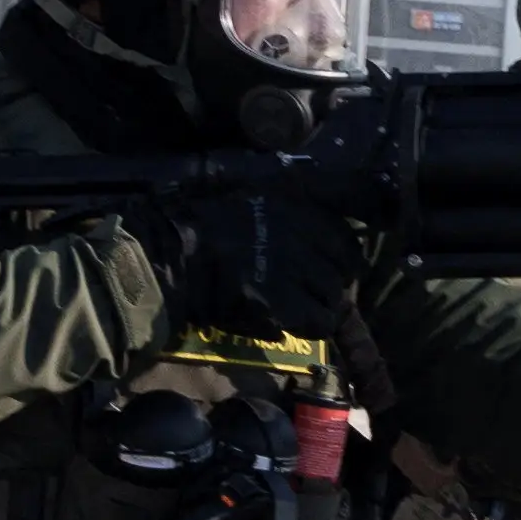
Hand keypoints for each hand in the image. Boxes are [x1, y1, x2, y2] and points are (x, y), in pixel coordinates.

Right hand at [150, 169, 366, 342]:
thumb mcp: (253, 193)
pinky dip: (312, 327)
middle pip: (345, 270)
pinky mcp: (282, 304)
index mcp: (299, 210)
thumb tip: (318, 216)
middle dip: (334, 283)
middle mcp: (305, 239)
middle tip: (317, 291)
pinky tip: (294, 324)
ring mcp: (295, 273)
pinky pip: (318, 322)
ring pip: (335, 298)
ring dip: (324, 306)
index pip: (347, 239)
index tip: (332, 266)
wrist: (173, 252)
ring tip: (305, 310)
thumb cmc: (204, 220)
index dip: (344, 257)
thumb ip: (288, 202)